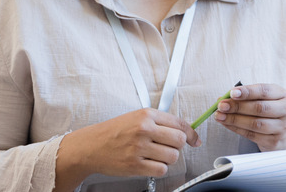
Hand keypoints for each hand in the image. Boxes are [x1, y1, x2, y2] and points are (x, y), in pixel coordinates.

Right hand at [55, 108, 200, 190]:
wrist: (91, 145)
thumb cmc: (112, 132)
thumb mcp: (135, 118)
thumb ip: (159, 122)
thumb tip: (185, 133)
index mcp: (146, 115)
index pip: (179, 123)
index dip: (191, 134)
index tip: (194, 140)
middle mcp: (144, 129)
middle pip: (179, 141)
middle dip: (177, 146)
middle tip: (167, 147)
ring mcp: (140, 147)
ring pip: (172, 157)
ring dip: (167, 158)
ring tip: (154, 155)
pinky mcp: (135, 165)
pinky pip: (161, 170)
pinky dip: (158, 169)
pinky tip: (148, 163)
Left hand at [212, 83, 285, 151]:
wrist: (279, 130)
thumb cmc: (265, 108)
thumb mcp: (259, 97)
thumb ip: (243, 96)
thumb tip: (222, 98)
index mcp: (282, 94)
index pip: (264, 91)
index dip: (247, 92)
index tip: (231, 93)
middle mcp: (285, 110)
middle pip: (260, 108)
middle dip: (238, 106)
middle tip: (221, 106)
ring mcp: (281, 127)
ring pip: (255, 124)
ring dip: (234, 119)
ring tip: (219, 116)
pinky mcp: (274, 141)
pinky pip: (251, 135)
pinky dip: (236, 129)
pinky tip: (226, 123)